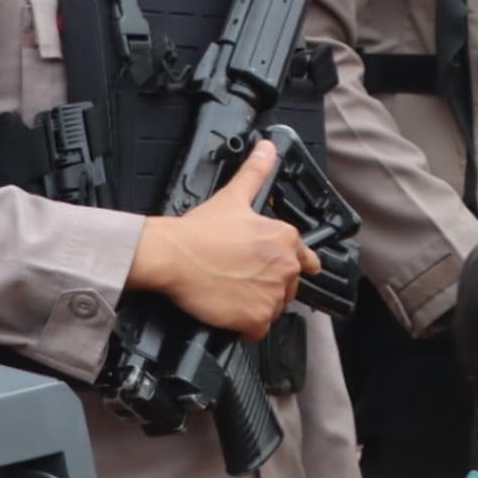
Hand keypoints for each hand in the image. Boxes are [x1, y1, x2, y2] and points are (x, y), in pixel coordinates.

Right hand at [128, 140, 319, 337]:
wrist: (172, 257)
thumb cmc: (198, 231)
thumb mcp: (233, 196)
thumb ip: (256, 172)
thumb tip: (268, 147)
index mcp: (285, 238)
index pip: (306, 260)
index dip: (286, 264)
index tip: (273, 268)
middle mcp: (286, 267)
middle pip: (287, 286)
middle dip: (267, 285)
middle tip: (239, 277)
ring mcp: (272, 295)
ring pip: (273, 308)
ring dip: (256, 305)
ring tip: (230, 291)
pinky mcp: (256, 320)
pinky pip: (258, 330)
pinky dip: (245, 326)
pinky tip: (227, 310)